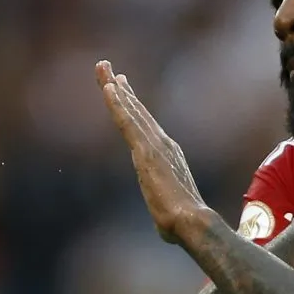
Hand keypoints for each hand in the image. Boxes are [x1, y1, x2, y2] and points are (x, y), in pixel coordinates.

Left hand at [95, 60, 204, 243]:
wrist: (192, 221)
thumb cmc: (183, 224)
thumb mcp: (168, 213)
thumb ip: (165, 210)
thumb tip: (167, 226)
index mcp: (167, 154)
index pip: (144, 125)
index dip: (131, 104)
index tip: (121, 86)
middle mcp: (162, 143)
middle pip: (136, 110)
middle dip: (119, 88)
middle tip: (105, 67)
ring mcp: (154, 145)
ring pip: (130, 110)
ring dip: (114, 88)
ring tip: (101, 67)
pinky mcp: (146, 150)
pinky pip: (127, 122)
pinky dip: (117, 104)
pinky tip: (109, 88)